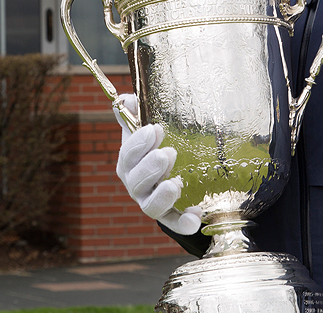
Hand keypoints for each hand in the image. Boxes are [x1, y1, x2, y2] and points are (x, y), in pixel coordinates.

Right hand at [113, 94, 202, 234]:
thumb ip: (135, 111)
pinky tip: (195, 217)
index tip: (155, 128)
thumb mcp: (146, 127)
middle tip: (168, 153)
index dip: (138, 143)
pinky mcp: (171, 217)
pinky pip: (175, 223)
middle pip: (136, 181)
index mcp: (129, 163)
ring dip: (162, 196)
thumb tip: (127, 100)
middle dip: (150, 168)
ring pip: (150, 206)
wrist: (172, 173)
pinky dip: (183, 223)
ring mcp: (152, 202)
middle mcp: (137, 185)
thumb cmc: (156, 145)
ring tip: (175, 185)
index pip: (127, 155)